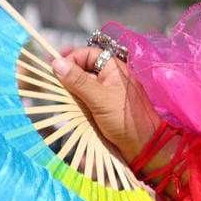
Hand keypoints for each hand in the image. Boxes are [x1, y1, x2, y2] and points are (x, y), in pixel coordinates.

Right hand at [51, 42, 161, 163]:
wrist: (144, 146)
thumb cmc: (125, 120)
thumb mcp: (99, 99)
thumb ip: (78, 81)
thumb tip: (56, 63)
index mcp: (114, 69)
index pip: (88, 54)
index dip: (73, 59)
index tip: (58, 72)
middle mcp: (110, 78)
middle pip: (83, 70)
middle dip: (70, 78)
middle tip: (59, 89)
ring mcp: (108, 93)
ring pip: (83, 86)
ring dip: (72, 93)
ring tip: (65, 102)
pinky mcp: (104, 107)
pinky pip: (86, 100)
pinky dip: (78, 104)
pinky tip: (73, 111)